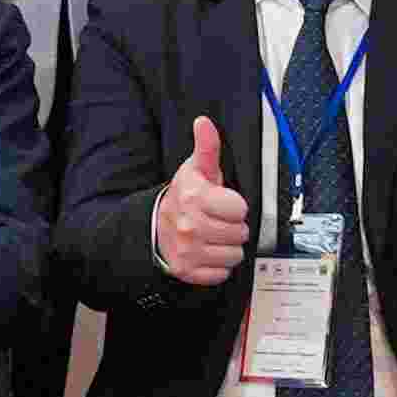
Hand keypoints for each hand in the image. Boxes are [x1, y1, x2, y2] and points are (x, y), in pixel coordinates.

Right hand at [148, 117, 253, 288]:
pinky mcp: (188, 271)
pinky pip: (222, 273)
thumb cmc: (183, 197)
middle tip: (217, 220)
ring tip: (213, 236)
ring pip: (234, 255)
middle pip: (241, 233)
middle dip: (233, 227)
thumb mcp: (196, 170)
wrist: (155, 227)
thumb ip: (207, 147)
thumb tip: (204, 122)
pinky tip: (207, 252)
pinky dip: (217, 266)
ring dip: (227, 247)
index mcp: (196, 198)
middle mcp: (190, 226)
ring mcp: (188, 251)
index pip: (241, 208)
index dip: (235, 206)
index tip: (223, 203)